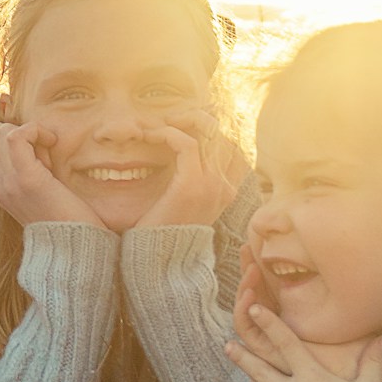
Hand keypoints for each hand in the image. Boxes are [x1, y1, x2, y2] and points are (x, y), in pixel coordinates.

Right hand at [0, 100, 103, 226]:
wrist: (75, 249)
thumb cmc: (71, 225)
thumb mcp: (46, 200)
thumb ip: (34, 180)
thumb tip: (44, 157)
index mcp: (3, 191)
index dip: (17, 140)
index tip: (44, 156)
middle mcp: (0, 186)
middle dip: (21, 134)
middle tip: (46, 154)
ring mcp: (9, 183)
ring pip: (1, 132)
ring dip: (28, 134)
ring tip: (48, 154)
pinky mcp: (26, 179)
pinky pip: (16, 136)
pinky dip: (35, 130)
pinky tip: (52, 142)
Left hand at [136, 108, 242, 228]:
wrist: (158, 262)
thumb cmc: (163, 232)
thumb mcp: (182, 204)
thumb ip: (189, 181)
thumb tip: (180, 154)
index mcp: (226, 191)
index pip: (232, 146)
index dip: (211, 129)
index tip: (182, 125)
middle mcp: (225, 186)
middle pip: (222, 134)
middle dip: (195, 119)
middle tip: (167, 119)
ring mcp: (212, 185)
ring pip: (208, 132)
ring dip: (180, 120)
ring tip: (157, 123)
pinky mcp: (191, 185)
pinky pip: (186, 142)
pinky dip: (166, 132)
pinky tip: (149, 135)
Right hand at [234, 245, 378, 376]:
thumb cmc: (353, 364)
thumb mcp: (354, 329)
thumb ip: (354, 312)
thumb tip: (370, 289)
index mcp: (294, 322)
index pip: (273, 290)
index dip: (265, 268)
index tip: (260, 245)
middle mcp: (276, 332)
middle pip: (255, 296)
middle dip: (247, 270)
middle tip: (246, 248)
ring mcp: (268, 342)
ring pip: (246, 312)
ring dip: (245, 289)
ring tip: (251, 271)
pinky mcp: (265, 353)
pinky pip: (246, 330)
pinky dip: (244, 312)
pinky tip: (250, 295)